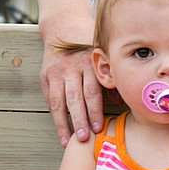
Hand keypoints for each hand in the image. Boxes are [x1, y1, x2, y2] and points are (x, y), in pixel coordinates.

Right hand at [38, 15, 104, 145]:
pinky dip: (54, 116)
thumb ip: (111, 77)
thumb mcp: (103, 56)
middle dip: (79, 120)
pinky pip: (50, 99)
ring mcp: (56, 72)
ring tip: (67, 141)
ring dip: (63, 123)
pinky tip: (60, 131)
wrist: (63, 28)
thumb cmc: (91, 47)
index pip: (91, 92)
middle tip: (83, 139)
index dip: (94, 111)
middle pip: (75, 99)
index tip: (98, 128)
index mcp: (88, 64)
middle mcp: (70, 68)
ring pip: (59, 101)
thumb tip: (123, 100)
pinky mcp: (45, 76)